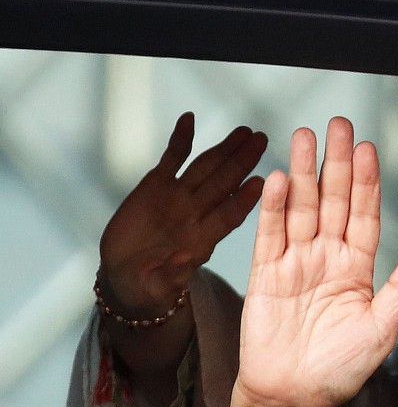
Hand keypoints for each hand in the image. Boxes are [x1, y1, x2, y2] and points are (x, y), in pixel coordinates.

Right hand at [98, 112, 266, 316]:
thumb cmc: (150, 287)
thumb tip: (185, 260)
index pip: (229, 216)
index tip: (262, 183)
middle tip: (262, 140)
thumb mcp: (158, 287)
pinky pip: (172, 158)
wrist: (128, 276)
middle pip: (224, 183)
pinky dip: (180, 139)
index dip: (244, 200)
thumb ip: (171, 275)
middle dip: (242, 161)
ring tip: (244, 130)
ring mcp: (179, 196)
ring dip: (224, 148)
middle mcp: (197, 213)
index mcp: (203, 239)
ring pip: (206, 166)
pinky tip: (189, 119)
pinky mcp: (157, 184)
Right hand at [234, 117, 397, 406]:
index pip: (365, 216)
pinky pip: (271, 235)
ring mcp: (297, 263)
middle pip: (334, 202)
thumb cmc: (340, 369)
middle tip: (340, 126)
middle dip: (337, 164)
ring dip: (306, 174)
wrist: (293, 396)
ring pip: (303, 209)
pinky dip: (275, 208)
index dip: (367, 184)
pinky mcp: (267, 275)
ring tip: (307, 137)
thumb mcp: (380, 330)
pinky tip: (282, 180)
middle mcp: (328, 259)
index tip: (369, 151)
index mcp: (358, 269)